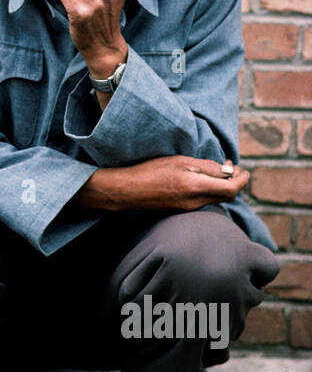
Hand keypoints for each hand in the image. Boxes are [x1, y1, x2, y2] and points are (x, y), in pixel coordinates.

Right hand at [76, 155, 249, 212]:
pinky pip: (203, 200)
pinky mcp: (181, 209)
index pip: (231, 189)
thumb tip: (227, 170)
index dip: (242, 180)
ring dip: (222, 185)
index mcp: (196, 188)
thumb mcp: (180, 162)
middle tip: (234, 168)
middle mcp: (196, 202)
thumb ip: (206, 167)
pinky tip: (202, 179)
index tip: (244, 170)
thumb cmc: (151, 172)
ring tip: (219, 170)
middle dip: (235, 182)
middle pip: (226, 196)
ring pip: (215, 198)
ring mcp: (188, 208)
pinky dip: (210, 189)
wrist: (128, 191)